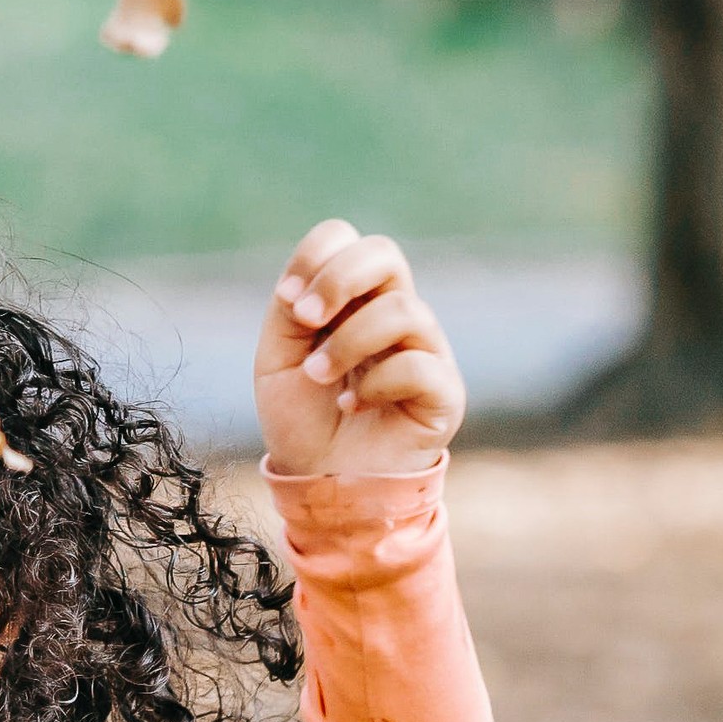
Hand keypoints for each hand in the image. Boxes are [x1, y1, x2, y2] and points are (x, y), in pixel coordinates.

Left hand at [256, 221, 464, 477]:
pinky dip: (375, 385)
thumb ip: (290, 311)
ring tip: (318, 377)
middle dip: (337, 279)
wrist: (321, 482)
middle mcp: (394, 314)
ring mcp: (425, 350)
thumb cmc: (301, 419)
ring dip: (347, 343)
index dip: (316, 257)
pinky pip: (418, 366)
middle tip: (304, 319)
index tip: (287, 302)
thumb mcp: (277, 358)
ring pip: (402, 310)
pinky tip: (353, 406)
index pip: (348, 239)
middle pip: (385, 253)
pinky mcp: (445, 392)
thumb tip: (311, 286)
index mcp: (352, 298)